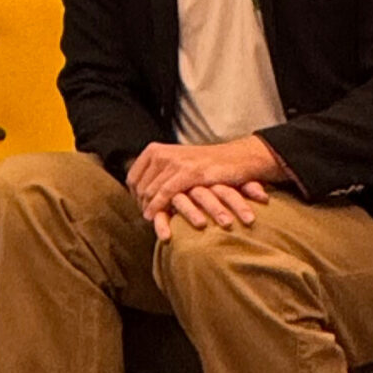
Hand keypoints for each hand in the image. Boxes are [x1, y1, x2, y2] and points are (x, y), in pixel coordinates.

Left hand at [128, 138, 277, 240]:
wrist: (238, 158)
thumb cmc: (207, 165)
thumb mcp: (178, 163)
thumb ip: (159, 173)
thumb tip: (137, 191)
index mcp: (155, 150)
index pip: (133, 178)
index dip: (135, 196)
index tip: (142, 208)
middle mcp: (162, 154)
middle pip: (140, 187)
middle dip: (141, 205)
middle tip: (148, 219)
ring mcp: (176, 162)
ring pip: (151, 191)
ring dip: (149, 209)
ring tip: (151, 222)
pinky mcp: (190, 172)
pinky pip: (165, 192)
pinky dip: (157, 206)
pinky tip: (153, 217)